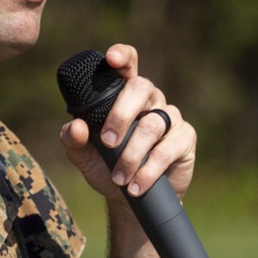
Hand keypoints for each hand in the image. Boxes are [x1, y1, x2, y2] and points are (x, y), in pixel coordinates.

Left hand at [60, 43, 196, 204]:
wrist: (130, 201)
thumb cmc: (106, 168)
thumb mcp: (83, 156)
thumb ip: (73, 140)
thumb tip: (75, 126)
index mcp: (124, 95)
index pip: (127, 65)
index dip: (122, 56)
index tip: (111, 58)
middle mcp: (150, 100)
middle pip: (141, 88)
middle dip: (121, 115)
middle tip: (108, 142)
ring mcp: (169, 117)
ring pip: (152, 125)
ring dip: (132, 155)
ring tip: (118, 178)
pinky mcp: (184, 138)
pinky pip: (168, 149)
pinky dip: (149, 170)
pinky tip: (136, 186)